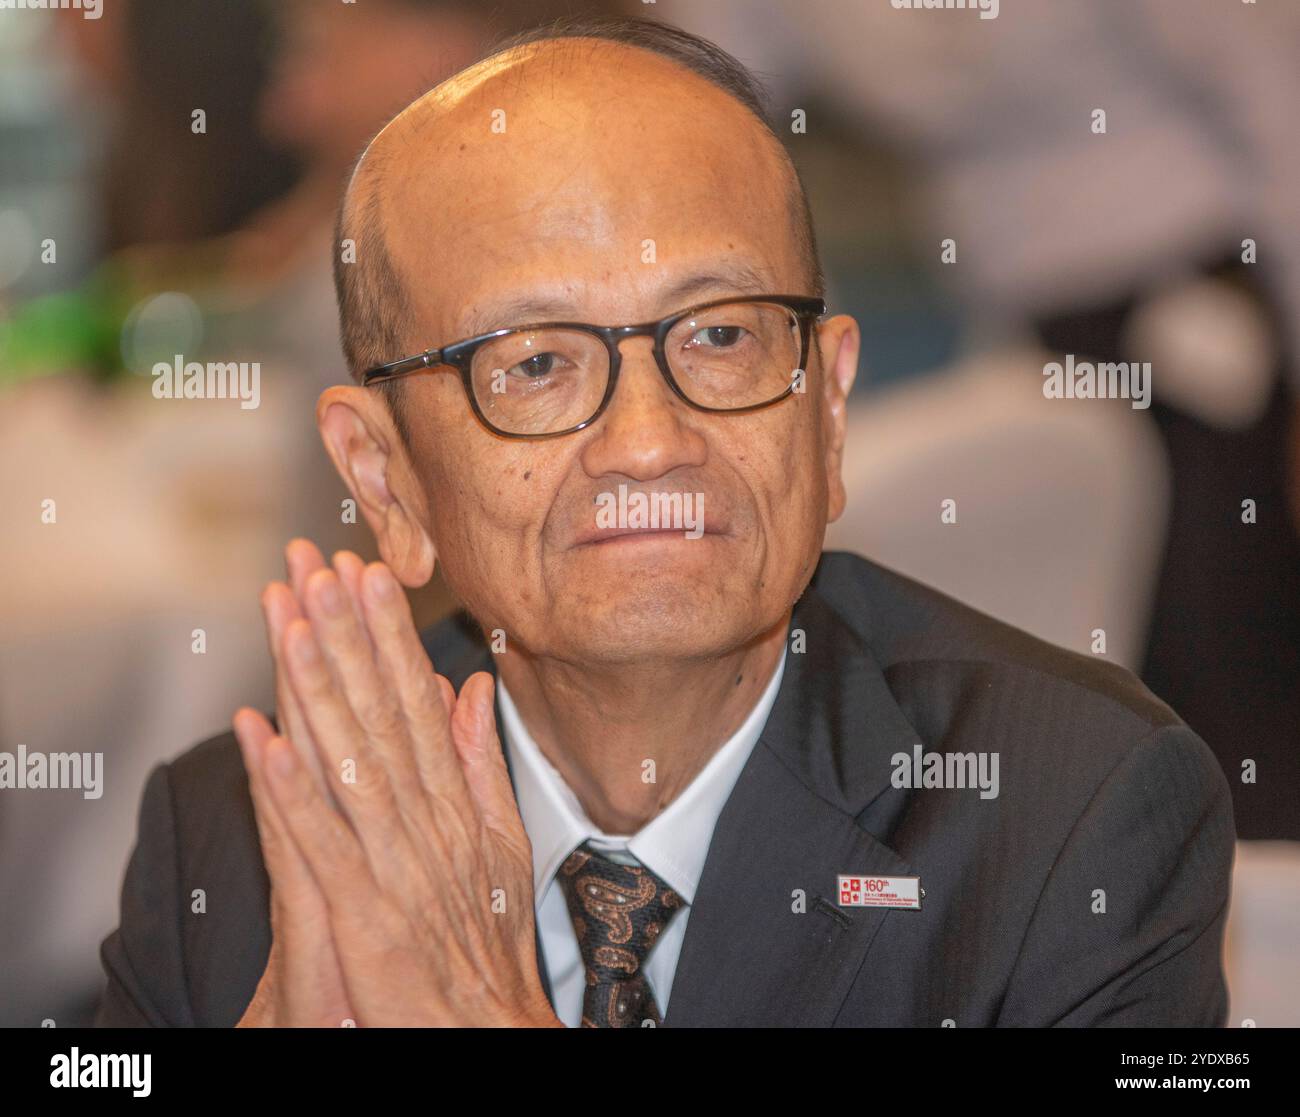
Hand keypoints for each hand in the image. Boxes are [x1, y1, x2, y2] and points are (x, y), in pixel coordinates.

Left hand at [236, 544, 557, 1026]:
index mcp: (453, 798)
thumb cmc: (490, 940)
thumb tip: (470, 688)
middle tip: (319, 565)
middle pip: (378, 712)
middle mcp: (425, 816)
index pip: (415, 700)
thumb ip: (480, 760)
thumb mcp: (502, 839)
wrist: (488, 1028)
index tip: (365, 573)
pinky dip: (288, 787)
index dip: (387, 635)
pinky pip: (318, 840)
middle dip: (348, 634)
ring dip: (318, 686)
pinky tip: (258, 735)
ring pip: (347, 757)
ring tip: (290, 618)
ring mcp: (394, 859)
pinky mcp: (364, 908)